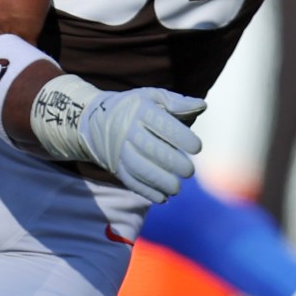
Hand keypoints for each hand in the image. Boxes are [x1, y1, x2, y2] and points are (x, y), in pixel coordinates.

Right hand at [38, 82, 205, 202]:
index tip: (197, 148)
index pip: (162, 123)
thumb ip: (177, 102)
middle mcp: (126, 129)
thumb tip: (202, 106)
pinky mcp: (114, 166)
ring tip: (177, 188)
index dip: (181, 137)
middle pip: (151, 148)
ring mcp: (118, 149)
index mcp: (139, 109)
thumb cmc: (134, 107)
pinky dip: (146, 191)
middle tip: (189, 172)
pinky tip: (162, 198)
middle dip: (172, 163)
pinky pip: (129, 180)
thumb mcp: (153, 97)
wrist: (94, 119)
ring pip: (139, 168)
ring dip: (160, 181)